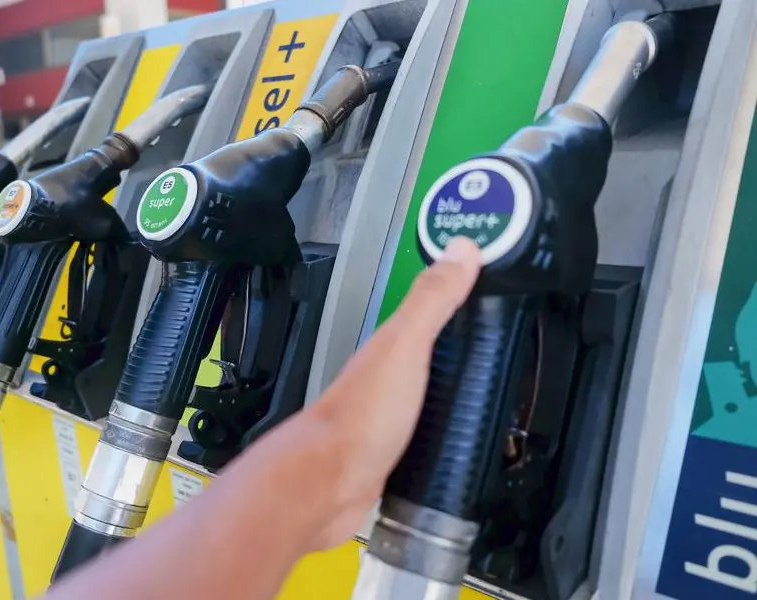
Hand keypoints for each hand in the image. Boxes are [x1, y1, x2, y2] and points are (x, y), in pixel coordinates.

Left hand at [306, 237, 480, 548]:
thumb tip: (460, 249)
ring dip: (455, 383)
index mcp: (392, 346)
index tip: (487, 273)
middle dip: (464, 341)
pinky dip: (447, 422)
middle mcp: (389, 375)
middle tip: (502, 333)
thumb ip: (431, 300)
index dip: (458, 289)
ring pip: (431, 388)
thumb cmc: (361, 417)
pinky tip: (460, 430)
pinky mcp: (397, 449)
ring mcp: (392, 413)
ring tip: (491, 380)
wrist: (328, 486)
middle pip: (433, 348)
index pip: (431, 306)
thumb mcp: (404, 346)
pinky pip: (429, 427)